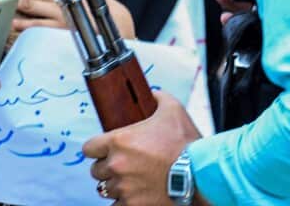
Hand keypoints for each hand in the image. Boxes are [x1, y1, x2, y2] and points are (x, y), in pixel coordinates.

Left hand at [84, 91, 201, 204]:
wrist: (200, 174)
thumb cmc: (186, 144)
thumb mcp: (173, 110)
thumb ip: (158, 99)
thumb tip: (153, 95)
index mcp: (119, 141)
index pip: (89, 148)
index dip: (96, 148)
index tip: (103, 150)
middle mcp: (116, 165)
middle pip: (95, 170)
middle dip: (106, 168)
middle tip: (121, 166)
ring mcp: (123, 188)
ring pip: (105, 189)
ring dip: (115, 185)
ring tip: (129, 181)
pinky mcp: (133, 205)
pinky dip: (122, 202)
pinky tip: (133, 195)